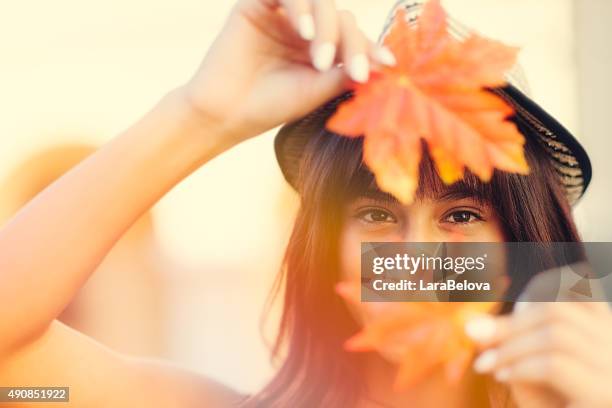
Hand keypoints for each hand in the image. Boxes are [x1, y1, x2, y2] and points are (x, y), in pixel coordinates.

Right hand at [177, 0, 394, 146]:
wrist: (226, 114)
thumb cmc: (270, 106)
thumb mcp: (318, 90)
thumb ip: (345, 71)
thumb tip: (384, 63)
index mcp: (319, 48)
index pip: (352, 37)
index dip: (371, 47)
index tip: (389, 64)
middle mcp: (304, 28)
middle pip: (341, 18)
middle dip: (353, 44)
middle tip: (354, 72)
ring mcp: (283, 15)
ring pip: (320, 1)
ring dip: (328, 27)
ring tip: (321, 59)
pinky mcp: (259, 3)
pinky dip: (302, 8)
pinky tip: (305, 33)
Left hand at [466, 302, 611, 407]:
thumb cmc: (551, 403)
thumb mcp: (530, 370)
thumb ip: (509, 344)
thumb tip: (472, 326)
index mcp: (610, 334)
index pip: (581, 288)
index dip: (538, 290)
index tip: (508, 310)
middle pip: (561, 310)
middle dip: (511, 321)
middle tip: (478, 338)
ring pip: (557, 333)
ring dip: (510, 344)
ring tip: (487, 364)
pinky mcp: (604, 396)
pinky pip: (555, 364)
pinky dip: (520, 365)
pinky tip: (503, 377)